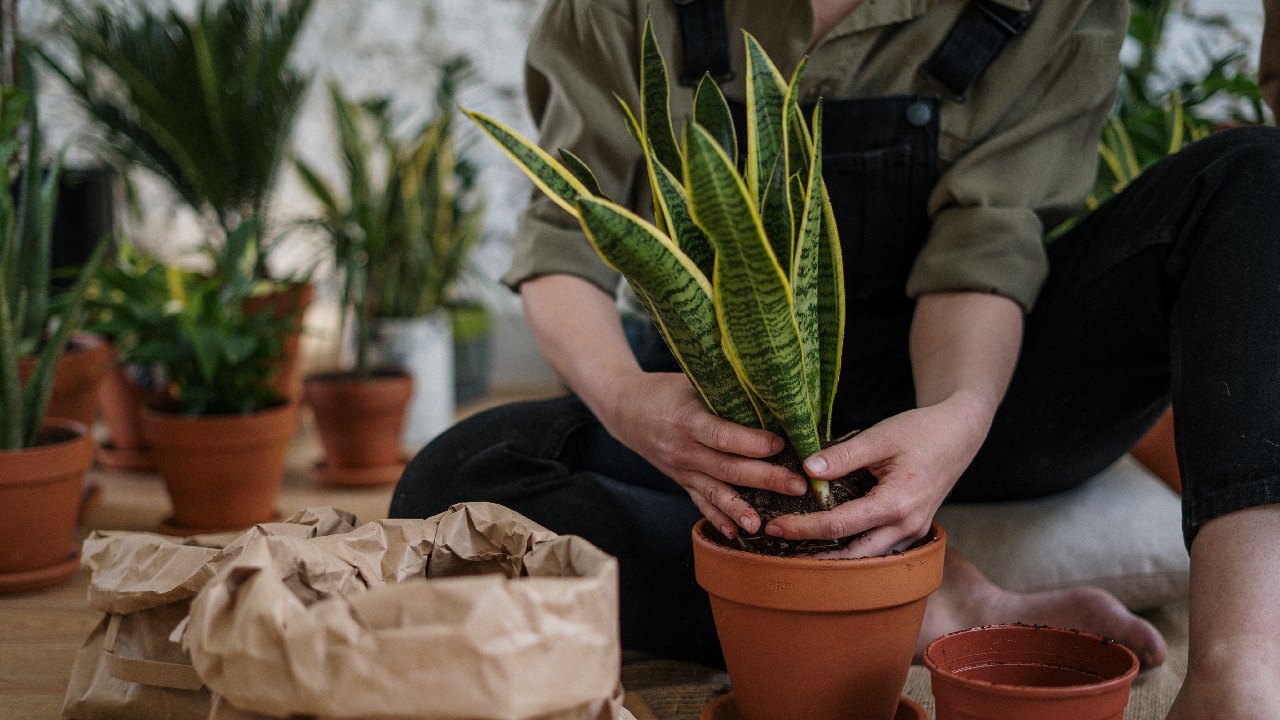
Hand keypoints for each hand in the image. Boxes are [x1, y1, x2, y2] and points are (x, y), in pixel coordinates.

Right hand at [599, 371, 808, 538]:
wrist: (625, 410)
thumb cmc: (666, 390)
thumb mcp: (691, 382)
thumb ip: (725, 391)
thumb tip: (771, 395)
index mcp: (687, 420)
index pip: (723, 436)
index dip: (752, 443)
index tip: (782, 445)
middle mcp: (683, 449)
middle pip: (727, 468)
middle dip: (765, 479)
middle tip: (798, 486)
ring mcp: (681, 470)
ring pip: (715, 492)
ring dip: (741, 509)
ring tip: (764, 524)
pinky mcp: (681, 481)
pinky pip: (700, 503)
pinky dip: (717, 519)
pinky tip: (736, 534)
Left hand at [763, 392, 993, 556]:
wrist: (960, 433)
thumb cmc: (923, 431)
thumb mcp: (881, 436)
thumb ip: (843, 455)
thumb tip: (806, 470)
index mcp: (898, 503)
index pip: (840, 525)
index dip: (804, 528)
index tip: (774, 526)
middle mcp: (908, 526)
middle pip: (853, 554)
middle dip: (815, 555)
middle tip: (779, 548)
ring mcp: (914, 531)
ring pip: (869, 558)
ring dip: (835, 558)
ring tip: (799, 552)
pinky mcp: (914, 529)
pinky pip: (880, 548)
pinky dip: (854, 549)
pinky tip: (830, 542)